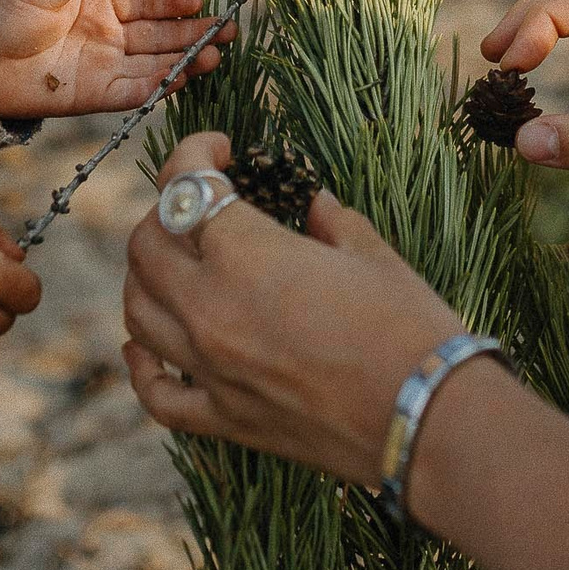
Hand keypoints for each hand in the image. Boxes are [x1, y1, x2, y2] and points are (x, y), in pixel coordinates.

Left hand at [0, 0, 229, 119]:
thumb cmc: (7, 21)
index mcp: (101, 6)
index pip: (147, 3)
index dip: (174, 3)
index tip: (201, 2)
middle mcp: (110, 37)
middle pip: (161, 35)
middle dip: (195, 34)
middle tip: (229, 31)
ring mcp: (106, 67)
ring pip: (155, 64)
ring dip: (186, 62)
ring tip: (216, 57)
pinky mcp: (96, 96)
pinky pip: (134, 91)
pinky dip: (158, 87)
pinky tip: (182, 81)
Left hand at [120, 133, 467, 488]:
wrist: (430, 420)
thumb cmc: (411, 327)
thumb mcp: (372, 255)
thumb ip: (330, 222)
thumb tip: (313, 206)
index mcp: (246, 255)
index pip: (186, 186)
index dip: (192, 152)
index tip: (217, 149)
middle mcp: (210, 310)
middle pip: (146, 246)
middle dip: (165, 211)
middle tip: (200, 205)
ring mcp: (210, 369)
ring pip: (137, 311)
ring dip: (146, 276)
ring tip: (175, 262)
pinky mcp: (224, 420)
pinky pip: (155, 392)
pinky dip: (141, 364)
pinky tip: (143, 345)